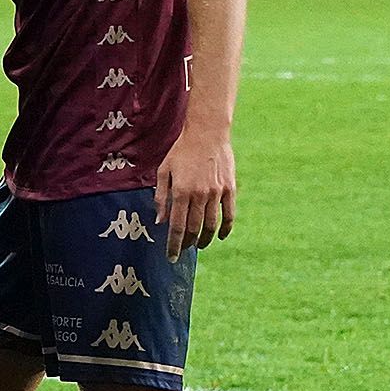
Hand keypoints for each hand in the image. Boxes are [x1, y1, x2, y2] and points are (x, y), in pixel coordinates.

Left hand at [152, 126, 236, 261]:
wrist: (207, 132)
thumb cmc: (182, 151)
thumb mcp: (164, 171)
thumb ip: (161, 197)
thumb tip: (160, 221)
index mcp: (181, 192)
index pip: (176, 227)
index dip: (173, 245)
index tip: (171, 257)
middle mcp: (199, 195)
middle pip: (193, 229)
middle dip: (187, 244)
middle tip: (183, 249)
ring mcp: (216, 193)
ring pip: (211, 225)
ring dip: (205, 239)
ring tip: (199, 244)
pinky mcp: (229, 189)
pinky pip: (229, 215)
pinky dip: (225, 229)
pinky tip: (221, 236)